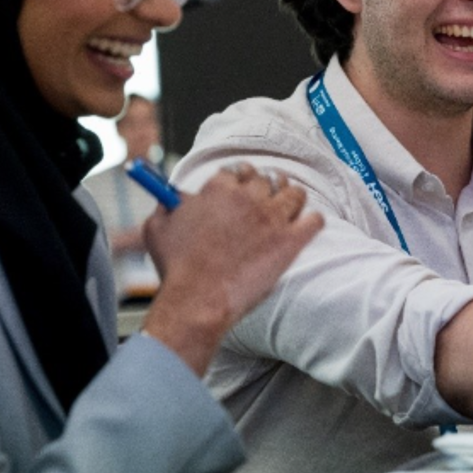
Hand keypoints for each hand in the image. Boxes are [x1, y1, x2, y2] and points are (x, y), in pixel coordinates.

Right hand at [140, 162, 322, 374]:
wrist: (198, 301)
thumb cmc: (176, 268)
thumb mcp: (158, 227)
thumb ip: (166, 203)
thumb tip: (174, 196)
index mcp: (218, 188)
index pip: (236, 171)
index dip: (238, 180)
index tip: (239, 190)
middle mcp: (248, 197)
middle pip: (266, 179)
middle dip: (265, 186)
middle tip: (265, 198)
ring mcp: (272, 218)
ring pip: (294, 193)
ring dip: (292, 197)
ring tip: (290, 205)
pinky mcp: (290, 241)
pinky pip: (314, 221)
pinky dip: (312, 221)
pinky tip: (307, 225)